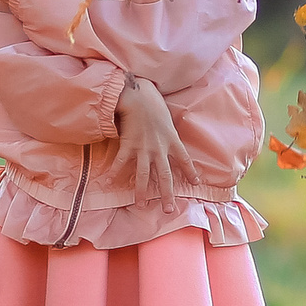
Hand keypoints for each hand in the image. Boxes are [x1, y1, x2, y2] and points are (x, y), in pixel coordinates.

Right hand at [113, 76, 194, 199]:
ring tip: (141, 204)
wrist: (139, 96)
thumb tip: (168, 137)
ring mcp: (144, 148)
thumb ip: (168, 131)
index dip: (190, 172)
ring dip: (142, 191)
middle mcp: (159, 148)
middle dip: (166, 193)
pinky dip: (115, 172)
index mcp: (172, 140)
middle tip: (168, 209)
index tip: (196, 183)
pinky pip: (122, 162)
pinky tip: (109, 183)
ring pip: (144, 174)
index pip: (184, 160)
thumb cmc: (153, 103)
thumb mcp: (167, 119)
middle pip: (165, 175)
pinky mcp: (129, 144)